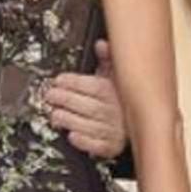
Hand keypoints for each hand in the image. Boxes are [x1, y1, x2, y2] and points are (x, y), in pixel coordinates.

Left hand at [44, 40, 126, 158]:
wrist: (140, 122)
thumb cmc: (120, 97)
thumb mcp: (115, 75)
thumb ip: (107, 59)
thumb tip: (101, 44)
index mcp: (114, 92)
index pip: (92, 86)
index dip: (73, 82)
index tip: (58, 80)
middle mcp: (115, 111)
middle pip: (88, 105)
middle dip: (66, 100)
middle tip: (49, 96)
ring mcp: (113, 130)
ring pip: (90, 125)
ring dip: (69, 120)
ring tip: (54, 115)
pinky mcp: (112, 147)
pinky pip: (98, 146)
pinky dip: (85, 142)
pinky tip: (72, 136)